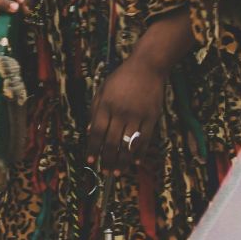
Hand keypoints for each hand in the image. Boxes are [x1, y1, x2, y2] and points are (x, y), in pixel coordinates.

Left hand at [87, 58, 165, 172]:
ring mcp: (138, 115)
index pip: (96, 132)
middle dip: (107, 160)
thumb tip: (88, 131)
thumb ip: (95, 110)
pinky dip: (139, 153)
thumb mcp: (103, 90)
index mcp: (106, 105)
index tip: (91, 161)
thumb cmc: (122, 78)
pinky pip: (145, 140)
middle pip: (112, 142)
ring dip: (122, 161)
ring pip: (128, 144)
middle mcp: (121, 112)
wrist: (148, 67)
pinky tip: (134, 162)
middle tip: (105, 172)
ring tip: (118, 173)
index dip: (93, 148)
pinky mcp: (152, 117)